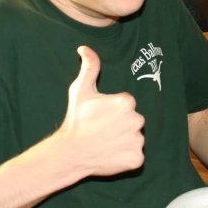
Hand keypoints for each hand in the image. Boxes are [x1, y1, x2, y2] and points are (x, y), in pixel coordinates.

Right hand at [59, 46, 144, 176]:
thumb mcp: (80, 90)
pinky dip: (126, 157)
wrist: (70, 152)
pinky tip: (111, 154)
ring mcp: (137, 141)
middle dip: (121, 125)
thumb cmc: (76, 120)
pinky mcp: (136, 159)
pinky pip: (136, 156)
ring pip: (135, 138)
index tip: (100, 118)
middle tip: (103, 131)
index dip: (113, 112)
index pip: (127, 105)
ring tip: (106, 143)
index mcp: (126, 102)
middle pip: (133, 121)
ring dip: (124, 141)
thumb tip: (85, 48)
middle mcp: (136, 119)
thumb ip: (89, 67)